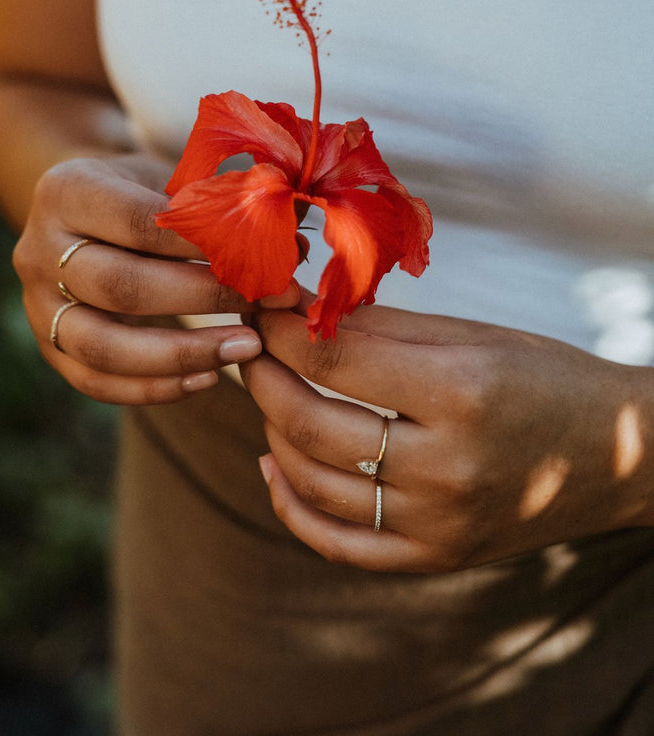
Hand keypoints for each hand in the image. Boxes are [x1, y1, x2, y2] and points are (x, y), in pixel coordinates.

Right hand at [14, 154, 294, 403]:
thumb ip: (226, 206)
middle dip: (200, 302)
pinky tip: (209, 376)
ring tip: (245, 349)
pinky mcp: (48, 347)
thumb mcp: (173, 179)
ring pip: (103, 346)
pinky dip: (155, 387)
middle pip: (119, 287)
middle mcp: (37, 248)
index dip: (202, 246)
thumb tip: (297, 242)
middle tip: (265, 307)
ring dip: (181, 354)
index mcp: (66, 189)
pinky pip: (97, 383)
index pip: (138, 225)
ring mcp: (35, 304)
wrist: (81, 210)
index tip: (263, 261)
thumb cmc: (143, 190)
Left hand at [243, 296, 653, 571]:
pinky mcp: (436, 558)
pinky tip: (273, 464)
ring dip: (271, 430)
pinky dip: (292, 504)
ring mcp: (439, 524)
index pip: (332, 360)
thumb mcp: (468, 336)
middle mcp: (447, 467)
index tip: (258, 307)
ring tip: (267, 394)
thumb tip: (294, 310)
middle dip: (262, 377)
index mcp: (459, 392)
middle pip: (311, 424)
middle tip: (249, 346)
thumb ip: (378, 328)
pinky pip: (338, 543)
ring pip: (313, 482)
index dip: (279, 330)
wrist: (619, 455)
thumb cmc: (543, 377)